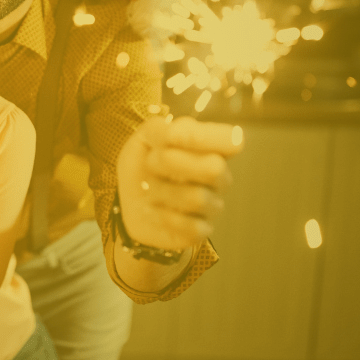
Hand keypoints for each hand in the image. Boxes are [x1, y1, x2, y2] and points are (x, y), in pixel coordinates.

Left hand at [116, 116, 243, 251]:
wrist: (128, 206)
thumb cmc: (142, 168)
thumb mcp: (143, 140)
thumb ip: (158, 128)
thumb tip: (174, 131)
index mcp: (210, 149)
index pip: (232, 140)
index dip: (202, 137)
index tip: (170, 136)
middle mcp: (218, 176)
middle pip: (214, 168)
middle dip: (173, 161)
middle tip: (150, 162)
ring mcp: (212, 205)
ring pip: (198, 198)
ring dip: (162, 190)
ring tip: (147, 187)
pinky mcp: (201, 231)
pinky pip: (191, 226)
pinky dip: (162, 215)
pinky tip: (152, 210)